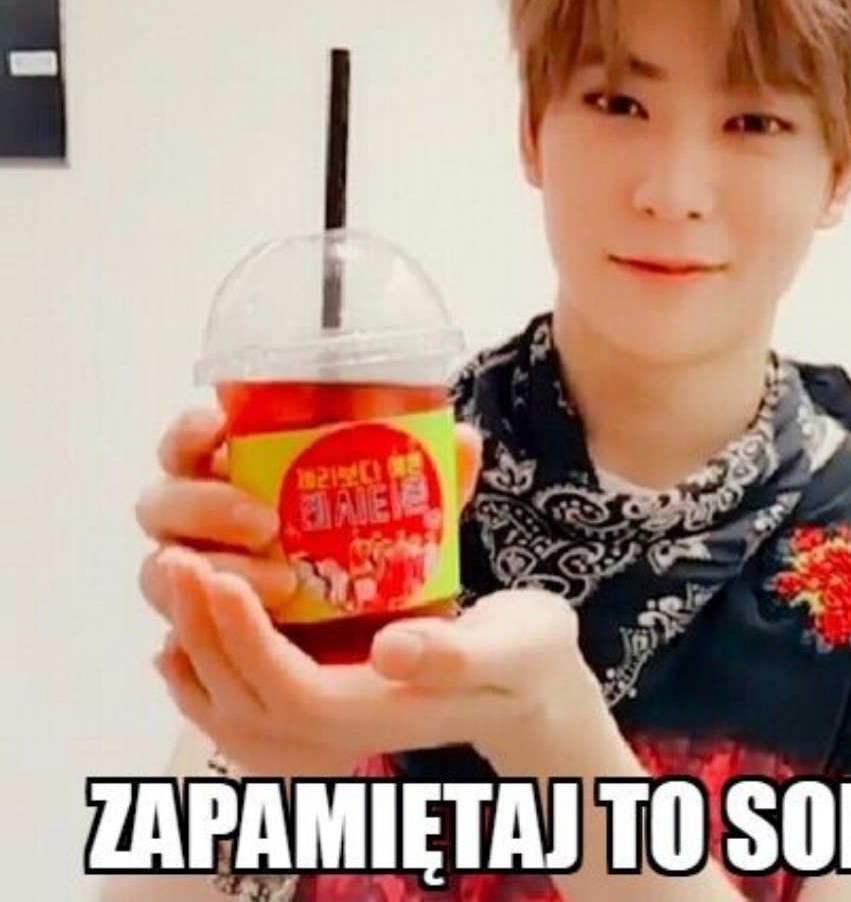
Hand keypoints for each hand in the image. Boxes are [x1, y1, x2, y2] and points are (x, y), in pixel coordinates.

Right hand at [135, 406, 481, 620]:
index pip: (188, 443)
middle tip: (270, 523)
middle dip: (206, 506)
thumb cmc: (385, 563)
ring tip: (286, 585)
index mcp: (237, 475)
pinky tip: (256, 628)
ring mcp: (201, 582)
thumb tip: (464, 439)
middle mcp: (205, 526)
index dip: (190, 431)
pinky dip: (205, 629)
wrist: (394, 648)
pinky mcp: (208, 636)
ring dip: (220, 573)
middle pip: (162, 504)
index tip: (219, 426)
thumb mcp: (414, 521)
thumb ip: (435, 484)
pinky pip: (184, 633)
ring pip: (165, 572)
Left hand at [156, 557, 606, 779]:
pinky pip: (240, 710)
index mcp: (382, 715)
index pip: (290, 690)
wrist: (533, 694)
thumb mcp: (514, 646)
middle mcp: (341, 731)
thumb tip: (391, 649)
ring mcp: (327, 727)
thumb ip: (457, 653)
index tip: (220, 574)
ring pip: (232, 707)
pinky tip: (177, 642)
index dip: (245, 639)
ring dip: (194, 644)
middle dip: (204, 630)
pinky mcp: (324, 705)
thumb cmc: (529, 660)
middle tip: (177, 559)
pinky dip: (198, 679)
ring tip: (175, 579)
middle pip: (245, 699)